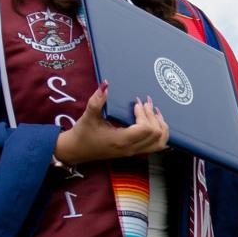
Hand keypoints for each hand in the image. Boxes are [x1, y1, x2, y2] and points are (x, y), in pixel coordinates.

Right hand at [54, 87, 169, 164]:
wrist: (76, 151)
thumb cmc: (82, 134)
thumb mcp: (88, 116)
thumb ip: (97, 101)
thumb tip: (105, 84)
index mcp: (121, 141)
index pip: (145, 129)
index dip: (144, 114)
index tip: (136, 103)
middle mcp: (131, 148)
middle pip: (155, 134)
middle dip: (153, 116)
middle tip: (146, 103)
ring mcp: (134, 151)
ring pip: (160, 143)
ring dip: (161, 126)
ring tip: (155, 112)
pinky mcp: (134, 151)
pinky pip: (155, 145)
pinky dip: (160, 133)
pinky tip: (154, 121)